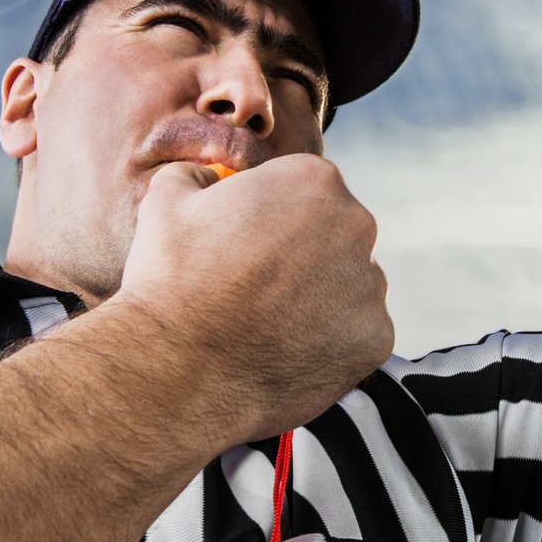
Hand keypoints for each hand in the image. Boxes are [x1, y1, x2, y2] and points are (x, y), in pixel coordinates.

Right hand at [111, 155, 392, 446]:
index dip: (272, 216)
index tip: (246, 242)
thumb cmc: (170, 279)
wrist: (178, 369)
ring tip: (266, 321)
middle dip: (302, 254)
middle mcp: (356, 226)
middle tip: (255, 283)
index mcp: (314, 180)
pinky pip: (354, 334)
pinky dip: (327, 342)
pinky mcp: (375, 340)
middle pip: (336, 234)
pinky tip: (283, 349)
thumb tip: (208, 176)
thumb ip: (197, 172)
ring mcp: (371, 286)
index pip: (306, 189)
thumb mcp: (166, 199)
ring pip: (349, 285)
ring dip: (318, 297)